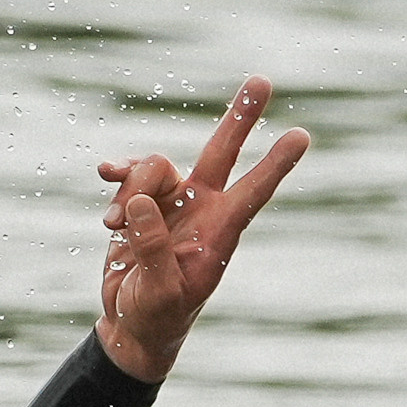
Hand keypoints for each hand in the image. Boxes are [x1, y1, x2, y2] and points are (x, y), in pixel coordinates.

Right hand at [93, 76, 310, 382]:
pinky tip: (104, 173)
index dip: (274, 165)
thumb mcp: (159, 293)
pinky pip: (131, 175)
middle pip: (222, 154)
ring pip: (156, 168)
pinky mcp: (142, 205)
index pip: (252, 193)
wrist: (133, 326)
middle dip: (240, 118)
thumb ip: (153, 249)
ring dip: (130, 190)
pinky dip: (118, 174)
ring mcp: (172, 203)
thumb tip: (141, 203)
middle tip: (261, 80)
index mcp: (218, 233)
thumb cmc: (157, 317)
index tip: (301, 136)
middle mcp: (201, 209)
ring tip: (112, 226)